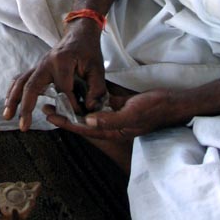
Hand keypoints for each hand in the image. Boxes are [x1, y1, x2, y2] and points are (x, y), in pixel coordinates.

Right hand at [3, 18, 105, 130]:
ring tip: (7, 116)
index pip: (63, 89)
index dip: (70, 104)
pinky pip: (21, 79)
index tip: (78, 114)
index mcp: (62, 61)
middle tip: (24, 126)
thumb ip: (96, 89)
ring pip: (21, 82)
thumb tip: (88, 110)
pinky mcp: (37, 68)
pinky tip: (9, 104)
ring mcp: (39, 65)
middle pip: (31, 86)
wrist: (79, 34)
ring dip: (13, 99)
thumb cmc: (88, 50)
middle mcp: (46, 62)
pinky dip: (13, 91)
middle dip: (26, 107)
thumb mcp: (98, 68)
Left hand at [42, 88, 183, 139]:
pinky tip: (78, 88)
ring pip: (89, 111)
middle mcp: (110, 124)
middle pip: (82, 121)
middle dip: (65, 114)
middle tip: (47, 105)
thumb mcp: (131, 115)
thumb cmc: (154, 111)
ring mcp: (114, 115)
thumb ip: (110, 120)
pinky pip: (100, 102)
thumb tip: (87, 121)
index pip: (82, 128)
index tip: (49, 115)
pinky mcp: (119, 105)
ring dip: (74, 104)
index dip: (65, 122)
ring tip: (58, 96)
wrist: (172, 103)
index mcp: (111, 131)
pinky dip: (88, 96)